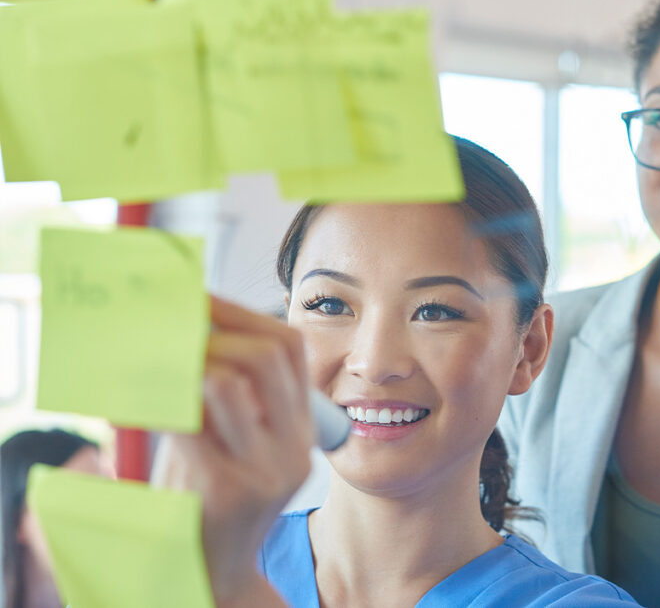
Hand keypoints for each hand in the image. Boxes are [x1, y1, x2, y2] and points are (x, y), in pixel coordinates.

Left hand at [153, 296, 312, 605]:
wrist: (209, 574)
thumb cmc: (208, 501)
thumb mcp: (231, 441)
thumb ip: (223, 391)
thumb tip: (186, 325)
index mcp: (301, 429)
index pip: (291, 347)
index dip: (243, 313)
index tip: (199, 299)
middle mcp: (293, 448)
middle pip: (267, 356)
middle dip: (214, 333)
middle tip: (174, 336)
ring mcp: (265, 471)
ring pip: (229, 382)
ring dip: (185, 367)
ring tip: (160, 377)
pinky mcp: (227, 490)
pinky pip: (190, 423)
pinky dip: (161, 402)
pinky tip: (144, 406)